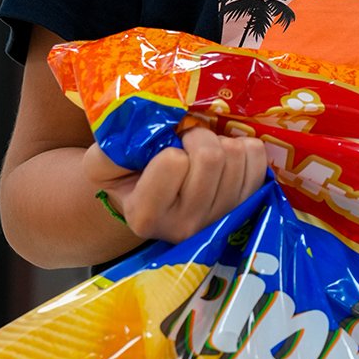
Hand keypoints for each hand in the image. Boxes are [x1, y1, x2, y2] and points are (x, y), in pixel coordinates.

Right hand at [82, 125, 267, 244]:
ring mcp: (220, 218)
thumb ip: (108, 153)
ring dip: (219, 140)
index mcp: (147, 216)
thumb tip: (139, 133)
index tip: (163, 151)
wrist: (152, 200)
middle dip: (196, 135)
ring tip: (201, 150)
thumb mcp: (101, 166)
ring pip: (236, 155)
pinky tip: (224, 156)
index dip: (170, 145)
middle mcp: (186, 225)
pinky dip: (242, 145)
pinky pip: (257, 158)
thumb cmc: (127, 178)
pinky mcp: (246, 205)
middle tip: (184, 142)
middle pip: (210, 157)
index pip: (174, 162)